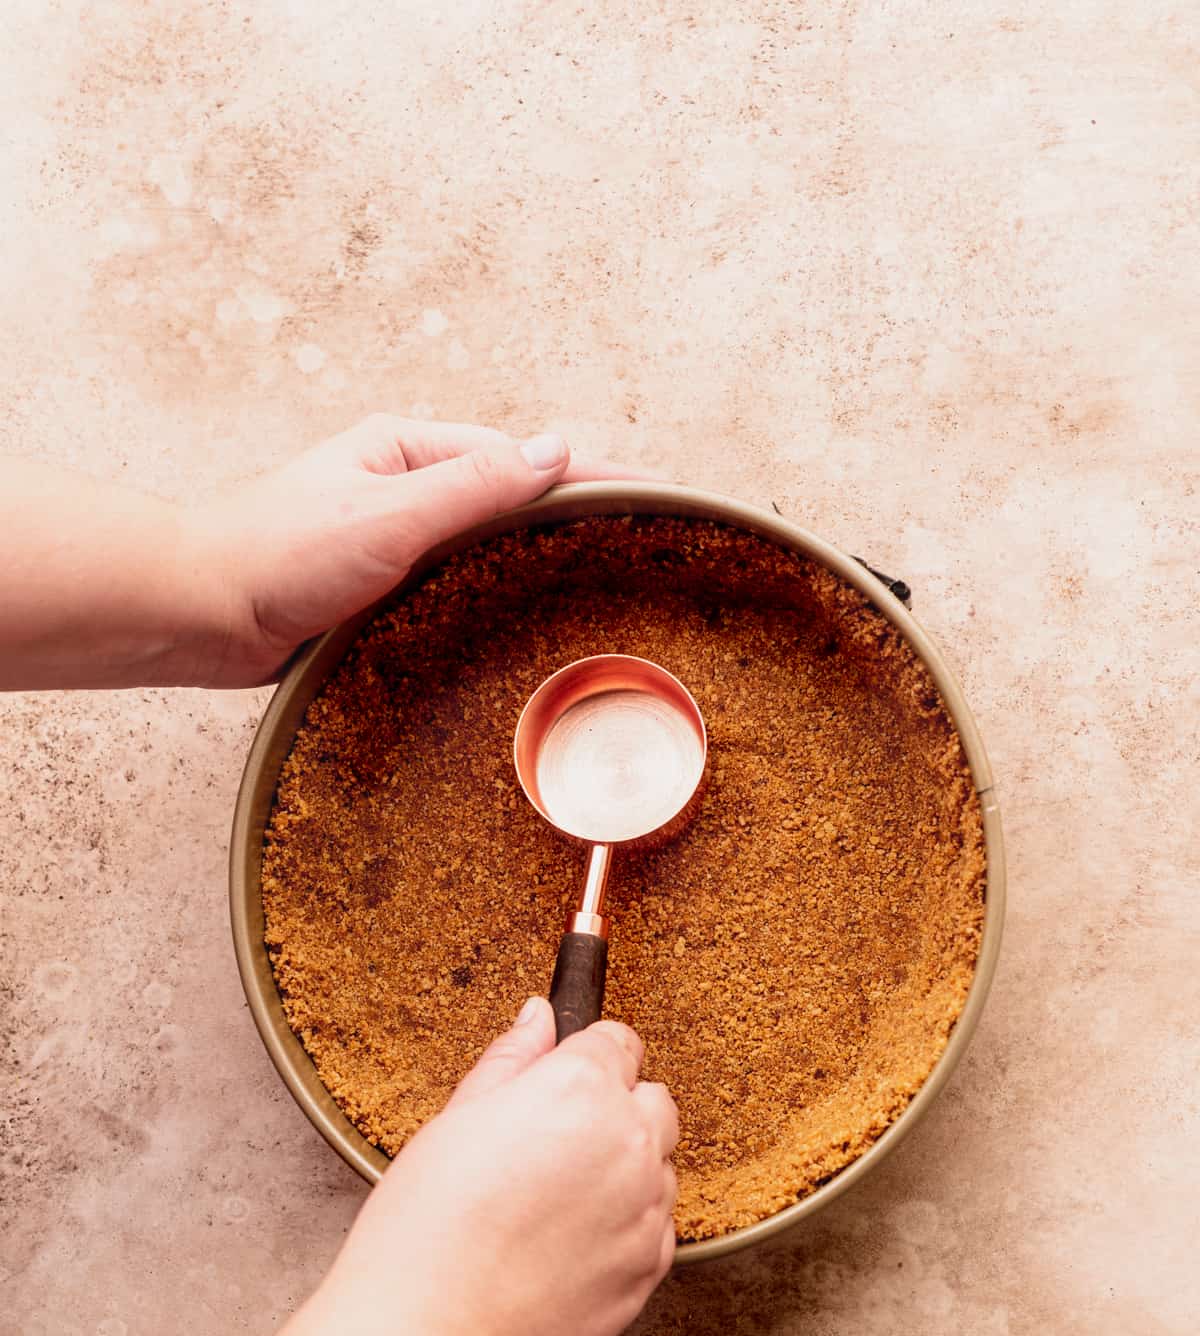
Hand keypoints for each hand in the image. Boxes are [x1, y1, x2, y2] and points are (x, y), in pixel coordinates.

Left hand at [190, 416, 637, 684]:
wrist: (199, 613)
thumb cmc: (277, 554)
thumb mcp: (390, 513)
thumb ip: (474, 484)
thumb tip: (556, 451)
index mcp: (408, 451)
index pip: (522, 461)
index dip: (590, 477)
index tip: (655, 492)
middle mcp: (405, 490)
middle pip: (512, 499)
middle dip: (577, 511)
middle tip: (652, 537)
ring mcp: (394, 543)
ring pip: (486, 544)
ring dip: (540, 555)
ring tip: (609, 577)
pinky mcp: (380, 593)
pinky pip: (456, 586)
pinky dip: (498, 593)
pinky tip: (524, 621)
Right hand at [332, 1000, 678, 1335]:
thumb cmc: (428, 1227)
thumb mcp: (456, 1119)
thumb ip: (512, 1060)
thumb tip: (538, 1017)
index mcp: (580, 1087)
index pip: (619, 1042)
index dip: (587, 1059)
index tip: (562, 1081)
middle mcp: (630, 1140)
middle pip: (653, 1102)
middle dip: (616, 1112)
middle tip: (549, 1148)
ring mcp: (649, 1208)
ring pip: (658, 1169)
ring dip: (623, 1174)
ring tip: (547, 1209)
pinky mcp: (652, 1268)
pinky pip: (654, 1230)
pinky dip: (623, 1231)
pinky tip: (562, 1250)